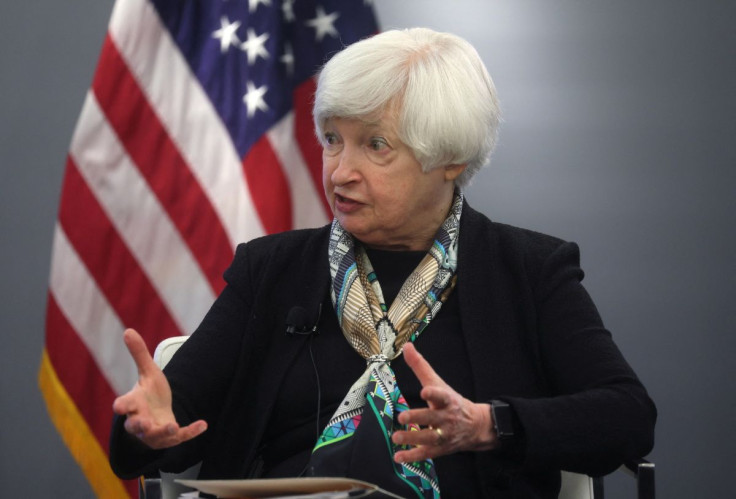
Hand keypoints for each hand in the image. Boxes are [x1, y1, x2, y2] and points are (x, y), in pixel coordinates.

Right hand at [112, 329, 206, 448]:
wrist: (158, 414)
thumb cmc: (149, 393)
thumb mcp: (148, 372)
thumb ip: (139, 354)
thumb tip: (128, 330)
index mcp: (133, 403)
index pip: (123, 405)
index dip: (121, 406)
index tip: (118, 407)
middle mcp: (140, 421)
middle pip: (135, 426)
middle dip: (139, 425)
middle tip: (143, 424)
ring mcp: (153, 433)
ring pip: (155, 436)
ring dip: (163, 432)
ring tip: (172, 427)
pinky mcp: (169, 439)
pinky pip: (180, 438)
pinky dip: (191, 432)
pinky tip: (204, 424)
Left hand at [391, 342, 496, 462]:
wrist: (475, 426)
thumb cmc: (451, 402)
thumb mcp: (438, 383)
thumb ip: (421, 366)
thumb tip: (406, 346)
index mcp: (448, 400)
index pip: (442, 395)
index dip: (434, 393)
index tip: (425, 391)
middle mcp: (447, 418)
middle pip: (433, 418)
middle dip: (419, 418)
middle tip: (402, 417)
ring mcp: (445, 434)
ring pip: (429, 438)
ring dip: (412, 439)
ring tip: (396, 437)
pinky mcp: (441, 449)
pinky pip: (427, 454)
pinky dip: (413, 457)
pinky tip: (399, 457)